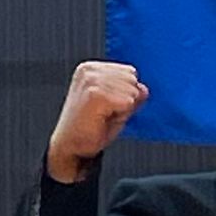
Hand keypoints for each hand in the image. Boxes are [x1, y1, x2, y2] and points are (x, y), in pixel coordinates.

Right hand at [45, 61, 149, 181]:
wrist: (71, 147)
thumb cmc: (90, 129)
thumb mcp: (117, 107)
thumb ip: (131, 95)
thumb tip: (144, 88)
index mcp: (92, 68)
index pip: (130, 72)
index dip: (126, 94)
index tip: (107, 106)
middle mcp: (90, 70)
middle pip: (132, 80)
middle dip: (126, 100)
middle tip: (105, 113)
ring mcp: (91, 80)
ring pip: (132, 91)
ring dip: (123, 109)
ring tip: (104, 116)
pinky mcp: (94, 94)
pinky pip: (127, 102)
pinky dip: (121, 115)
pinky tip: (103, 119)